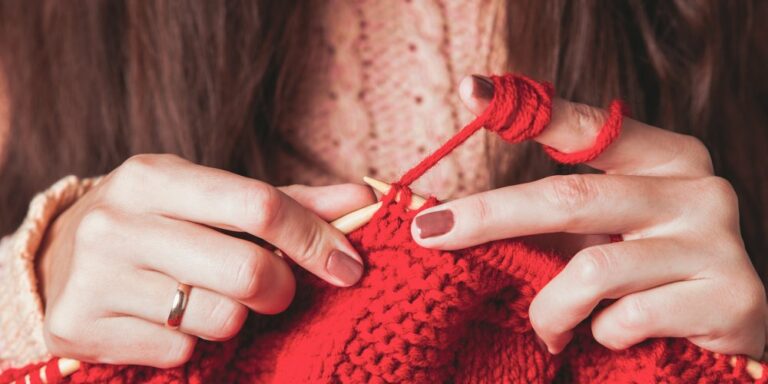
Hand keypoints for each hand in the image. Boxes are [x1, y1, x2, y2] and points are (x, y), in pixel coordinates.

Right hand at [37, 154, 374, 366]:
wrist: (63, 257)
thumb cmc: (161, 222)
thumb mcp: (212, 199)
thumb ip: (289, 202)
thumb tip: (362, 200)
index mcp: (155, 176)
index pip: (260, 205)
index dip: (315, 239)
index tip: (347, 265)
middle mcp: (117, 222)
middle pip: (247, 271)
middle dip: (281, 289)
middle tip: (276, 289)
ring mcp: (95, 277)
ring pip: (219, 318)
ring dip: (234, 316)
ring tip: (209, 296)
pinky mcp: (81, 327)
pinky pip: (181, 351)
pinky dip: (192, 342)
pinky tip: (169, 318)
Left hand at [411, 75, 766, 358]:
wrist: (725, 341)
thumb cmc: (648, 280)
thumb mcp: (601, 237)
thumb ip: (553, 220)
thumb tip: (454, 218)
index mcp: (667, 158)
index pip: (589, 126)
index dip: (528, 111)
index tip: (470, 91)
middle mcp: (698, 188)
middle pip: (570, 196)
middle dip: (489, 216)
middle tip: (431, 231)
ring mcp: (717, 241)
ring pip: (591, 269)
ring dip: (550, 309)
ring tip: (548, 330)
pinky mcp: (730, 297)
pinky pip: (626, 318)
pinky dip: (600, 336)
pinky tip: (608, 339)